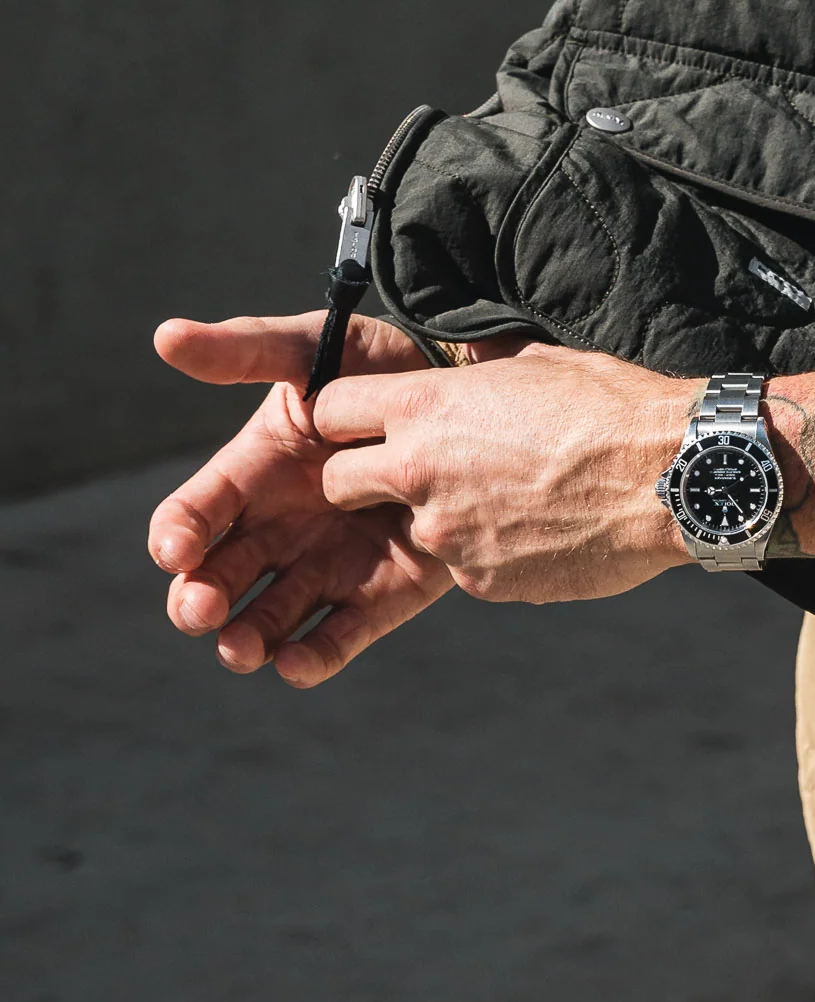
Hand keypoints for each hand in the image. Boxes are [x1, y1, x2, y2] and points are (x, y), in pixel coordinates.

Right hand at [150, 311, 467, 685]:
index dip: (175, 536)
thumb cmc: (375, 364)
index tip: (176, 549)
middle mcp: (276, 531)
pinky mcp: (377, 593)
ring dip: (246, 640)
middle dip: (198, 602)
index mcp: (249, 479)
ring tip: (244, 647)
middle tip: (202, 609)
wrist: (459, 389)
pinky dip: (312, 659)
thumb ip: (244, 350)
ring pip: (267, 620)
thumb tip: (166, 337)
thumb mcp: (312, 349)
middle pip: (215, 582)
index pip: (192, 517)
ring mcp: (323, 566)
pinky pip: (336, 638)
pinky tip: (296, 664)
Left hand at [312, 342, 699, 602]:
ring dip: (443, 514)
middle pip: (337, 483)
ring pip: (412, 527)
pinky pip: (465, 563)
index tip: (358, 421)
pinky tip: (541, 528)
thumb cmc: (612, 408)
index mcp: (426, 407)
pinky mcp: (477, 580)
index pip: (331, 408)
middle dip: (360, 479)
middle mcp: (419, 471)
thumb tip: (465, 367)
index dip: (342, 415)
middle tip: (413, 470)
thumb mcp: (536, 364)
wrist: (668, 478)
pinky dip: (490, 549)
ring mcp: (445, 533)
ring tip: (513, 497)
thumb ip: (479, 374)